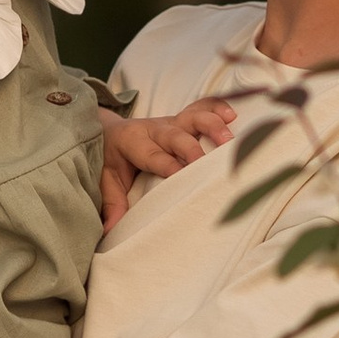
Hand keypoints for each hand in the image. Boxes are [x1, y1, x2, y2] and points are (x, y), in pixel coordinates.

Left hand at [101, 94, 236, 230]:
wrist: (109, 130)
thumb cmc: (111, 159)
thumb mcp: (105, 179)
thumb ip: (111, 203)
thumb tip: (109, 230)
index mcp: (133, 142)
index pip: (153, 156)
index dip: (169, 166)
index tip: (181, 176)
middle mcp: (154, 129)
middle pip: (175, 136)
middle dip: (192, 149)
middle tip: (206, 163)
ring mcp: (171, 122)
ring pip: (192, 117)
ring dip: (211, 126)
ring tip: (229, 140)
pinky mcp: (183, 119)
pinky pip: (201, 108)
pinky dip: (217, 108)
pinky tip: (233, 115)